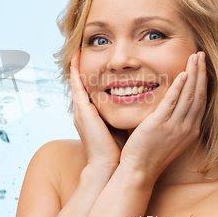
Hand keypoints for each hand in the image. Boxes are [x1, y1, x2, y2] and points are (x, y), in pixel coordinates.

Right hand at [71, 49, 124, 169]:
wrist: (108, 166)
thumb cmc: (118, 151)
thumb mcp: (121, 127)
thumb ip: (126, 115)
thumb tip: (141, 105)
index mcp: (91, 116)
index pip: (89, 91)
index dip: (90, 77)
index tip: (96, 63)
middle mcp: (83, 112)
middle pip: (80, 84)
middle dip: (80, 68)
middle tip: (80, 51)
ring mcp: (81, 111)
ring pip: (77, 82)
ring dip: (76, 67)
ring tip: (77, 50)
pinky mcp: (83, 111)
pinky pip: (77, 86)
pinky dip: (76, 73)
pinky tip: (76, 60)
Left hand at [119, 51, 207, 181]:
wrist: (139, 171)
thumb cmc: (148, 153)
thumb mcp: (165, 135)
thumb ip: (168, 119)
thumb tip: (165, 103)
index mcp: (189, 130)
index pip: (200, 101)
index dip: (202, 82)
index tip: (202, 66)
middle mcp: (187, 128)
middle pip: (199, 94)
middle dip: (201, 73)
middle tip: (201, 54)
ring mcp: (176, 127)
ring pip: (189, 95)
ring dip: (193, 74)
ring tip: (195, 57)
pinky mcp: (160, 125)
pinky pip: (173, 102)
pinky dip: (179, 87)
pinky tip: (182, 74)